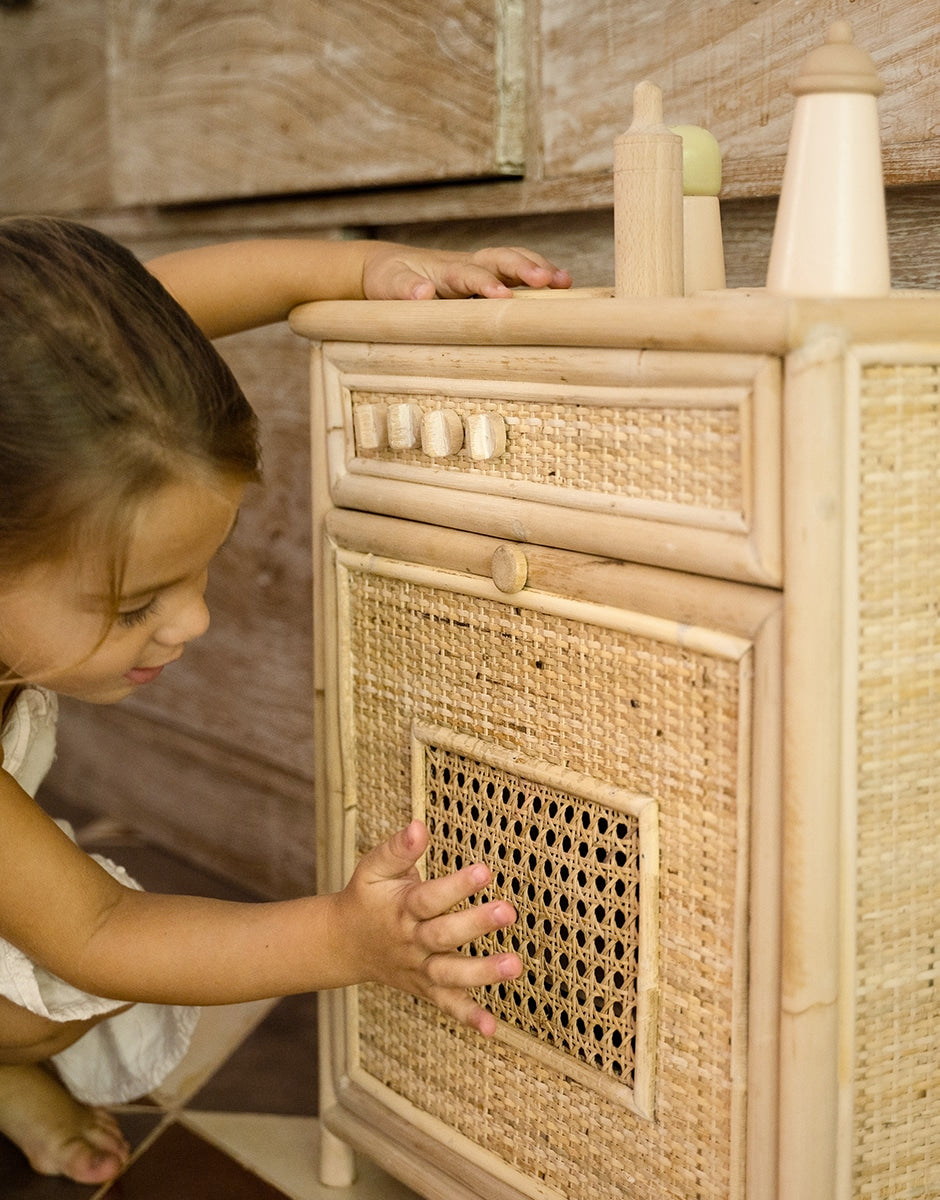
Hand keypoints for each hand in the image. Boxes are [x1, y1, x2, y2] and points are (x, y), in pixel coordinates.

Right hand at [336, 820, 520, 1034]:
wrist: (345, 943)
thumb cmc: (368, 897)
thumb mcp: (374, 869)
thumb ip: (398, 849)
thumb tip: (419, 826)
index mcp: (401, 908)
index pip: (429, 897)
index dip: (456, 885)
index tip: (484, 871)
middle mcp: (412, 941)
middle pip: (444, 936)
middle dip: (476, 925)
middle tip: (509, 912)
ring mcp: (419, 969)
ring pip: (449, 974)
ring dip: (482, 972)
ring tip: (515, 966)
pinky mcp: (426, 989)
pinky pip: (447, 1005)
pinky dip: (468, 1017)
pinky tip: (491, 1027)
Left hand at [362, 244, 571, 299]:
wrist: (388, 267)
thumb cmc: (388, 279)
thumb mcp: (388, 285)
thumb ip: (404, 290)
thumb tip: (423, 292)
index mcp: (444, 270)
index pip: (469, 274)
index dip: (486, 284)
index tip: (503, 296)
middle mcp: (467, 265)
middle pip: (500, 259)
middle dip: (525, 268)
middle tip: (547, 281)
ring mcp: (479, 270)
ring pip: (512, 262)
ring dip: (538, 268)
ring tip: (565, 282)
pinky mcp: (485, 279)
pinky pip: (514, 274)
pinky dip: (537, 276)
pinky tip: (560, 288)